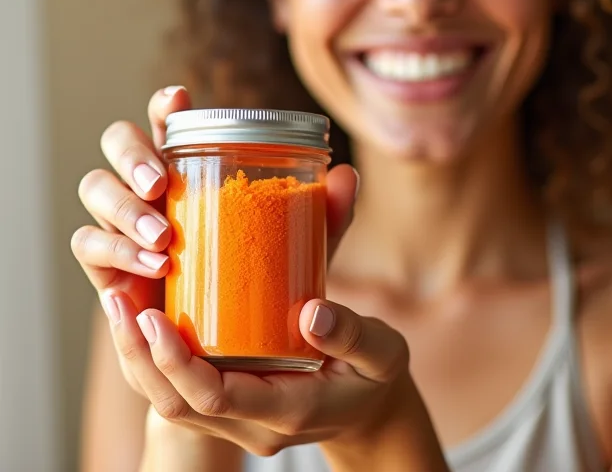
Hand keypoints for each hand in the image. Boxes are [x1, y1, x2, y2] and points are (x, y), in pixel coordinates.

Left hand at [72, 87, 415, 457]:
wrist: (372, 412)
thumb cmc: (376, 377)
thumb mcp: (381, 353)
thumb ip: (352, 333)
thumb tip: (313, 310)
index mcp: (288, 408)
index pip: (214, 397)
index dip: (177, 361)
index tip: (153, 317)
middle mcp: (253, 424)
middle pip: (177, 404)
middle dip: (139, 356)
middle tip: (118, 299)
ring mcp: (239, 420)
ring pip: (171, 403)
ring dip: (138, 357)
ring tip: (119, 303)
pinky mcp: (234, 406)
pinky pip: (183, 392)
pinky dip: (156, 359)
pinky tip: (145, 317)